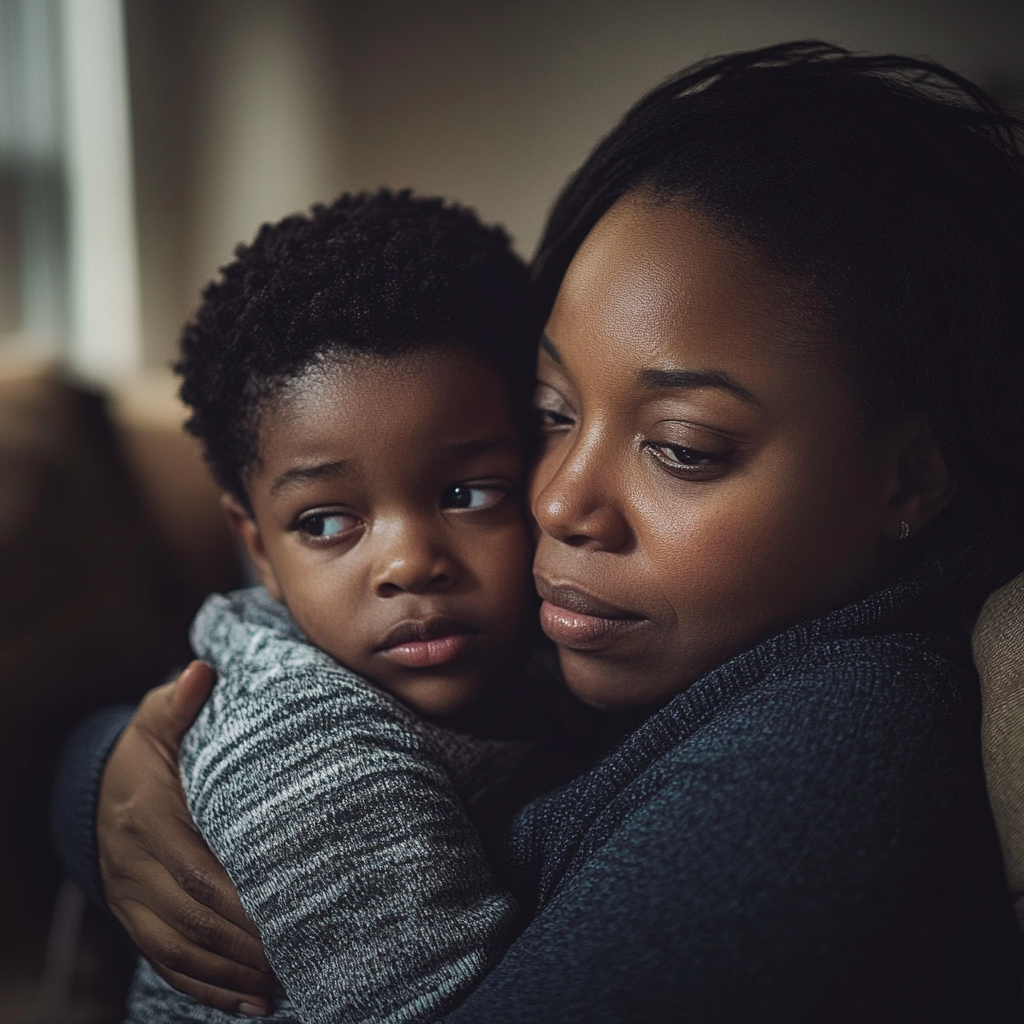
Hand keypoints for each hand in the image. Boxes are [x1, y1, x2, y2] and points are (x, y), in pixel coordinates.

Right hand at [98, 661, 278, 1015]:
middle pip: (196, 918)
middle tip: (310, 948)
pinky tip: (257, 1001)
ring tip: (294, 979)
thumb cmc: (148, 752)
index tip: (294, 907)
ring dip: (238, 972)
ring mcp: (132, 901)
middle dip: (252, 940)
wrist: (99, 792)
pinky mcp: (137, 922)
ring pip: (184, 950)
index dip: (243, 897)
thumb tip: (203, 672)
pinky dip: (212, 988)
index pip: (197, 868)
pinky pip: (170, 965)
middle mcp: (134, 867)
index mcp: (147, 816)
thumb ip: (179, 703)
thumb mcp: (156, 720)